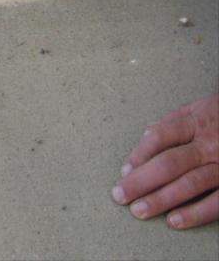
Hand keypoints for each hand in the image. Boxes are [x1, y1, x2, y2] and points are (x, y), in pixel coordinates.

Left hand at [112, 93, 217, 228]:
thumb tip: (146, 134)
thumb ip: (174, 119)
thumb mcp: (200, 108)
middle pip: (169, 163)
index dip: (139, 154)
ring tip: (139, 210)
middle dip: (141, 181)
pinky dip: (196, 213)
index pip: (160, 136)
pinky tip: (174, 221)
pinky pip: (218, 201)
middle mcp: (209, 144)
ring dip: (161, 199)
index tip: (124, 170)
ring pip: (190, 183)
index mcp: (196, 123)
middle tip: (120, 195)